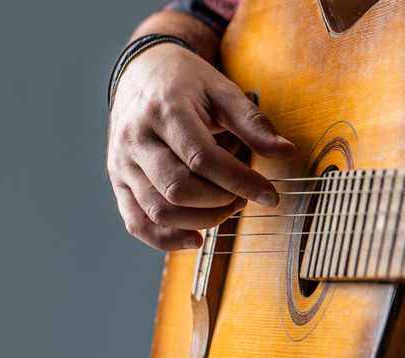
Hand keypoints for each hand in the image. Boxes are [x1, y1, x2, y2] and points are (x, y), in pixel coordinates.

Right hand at [107, 43, 294, 250]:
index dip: (240, 182)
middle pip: (178, 189)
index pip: (202, 159)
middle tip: (243, 196)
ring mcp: (122, 163)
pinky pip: (136, 222)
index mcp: (163, 111)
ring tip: (226, 207)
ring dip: (201, 219)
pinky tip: (195, 239)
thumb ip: (254, 123)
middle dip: (220, 201)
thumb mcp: (223, 91)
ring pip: (158, 210)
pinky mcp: (118, 181)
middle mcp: (135, 139)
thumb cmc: (186, 82)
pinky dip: (165, 239)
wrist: (142, 70)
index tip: (270, 195)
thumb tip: (286, 151)